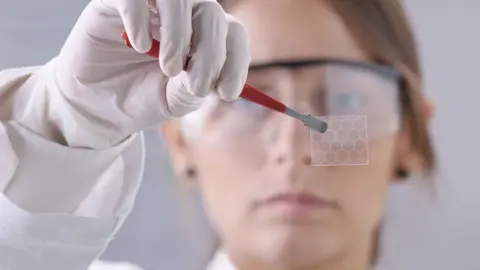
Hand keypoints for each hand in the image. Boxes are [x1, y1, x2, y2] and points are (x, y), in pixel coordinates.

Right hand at [53, 0, 249, 147]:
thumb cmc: (139, 99)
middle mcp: (182, 16)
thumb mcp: (173, 101)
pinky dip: (141, 18)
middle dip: (210, 53)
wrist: (95, 105)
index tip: (226, 92)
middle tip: (195, 85)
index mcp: (202, 38)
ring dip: (179, 35)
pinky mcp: (116, 1)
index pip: (233, 33)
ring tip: (168, 69)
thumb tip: (209, 78)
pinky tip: (139, 45)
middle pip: (211, 13)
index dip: (236, 61)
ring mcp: (151, 6)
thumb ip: (193, 88)